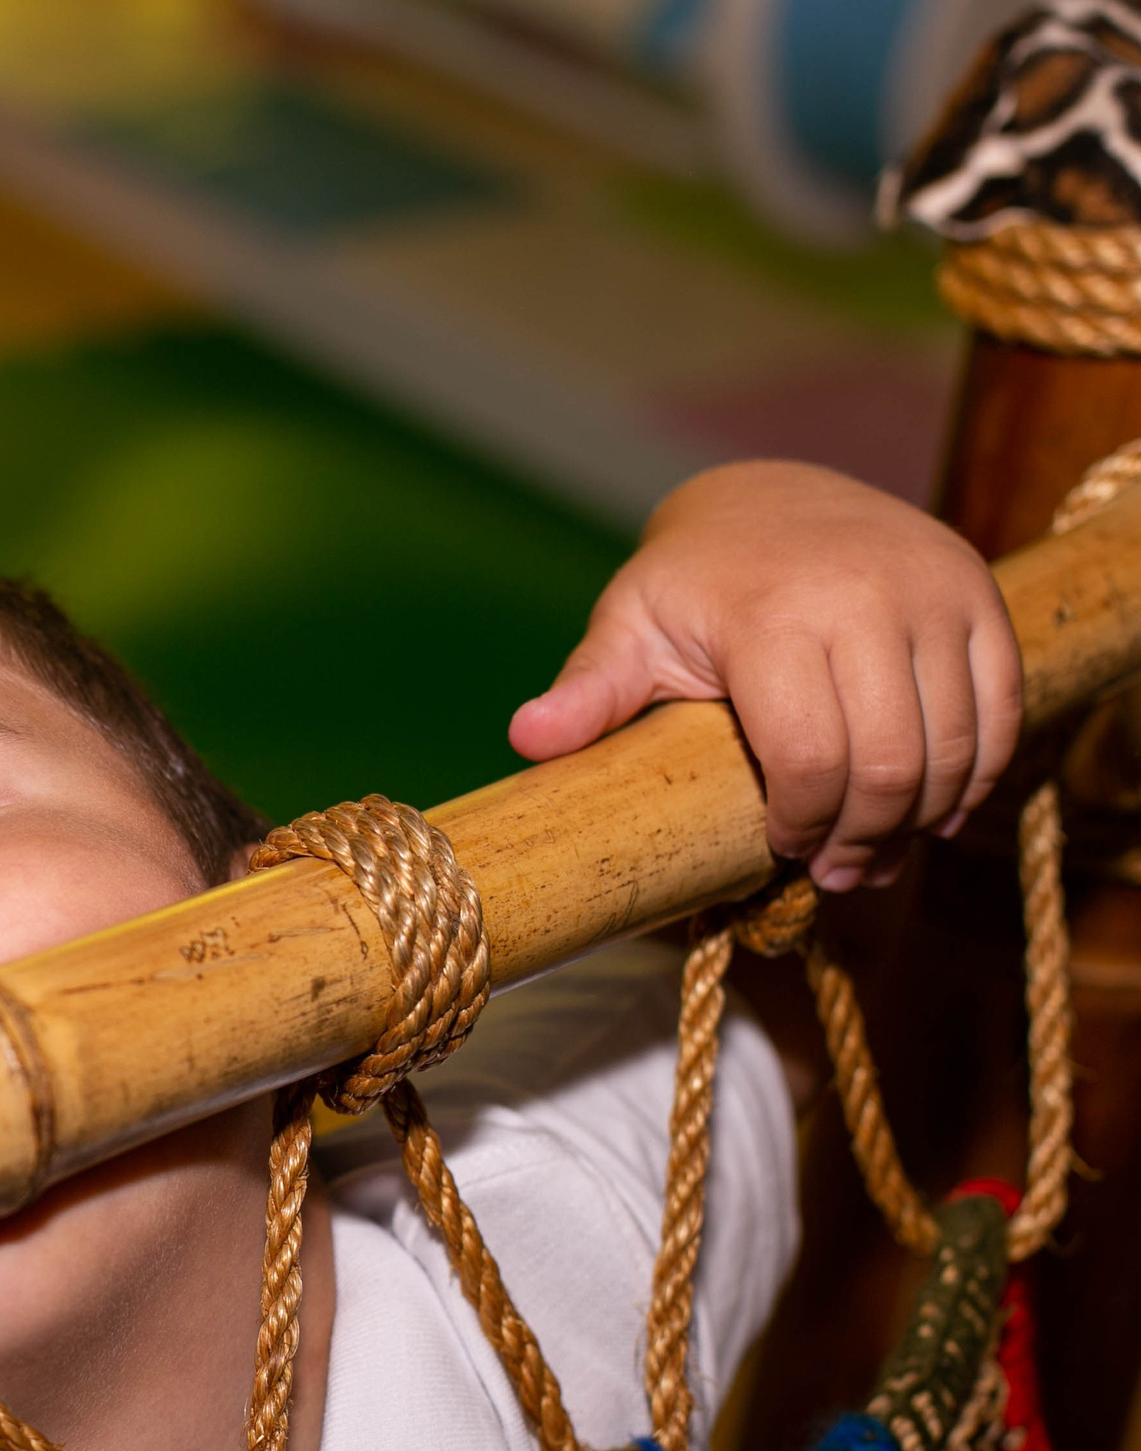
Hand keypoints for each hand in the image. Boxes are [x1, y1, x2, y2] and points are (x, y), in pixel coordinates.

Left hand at [509, 461, 1020, 890]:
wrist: (771, 498)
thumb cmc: (689, 581)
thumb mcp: (629, 626)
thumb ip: (589, 690)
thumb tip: (526, 740)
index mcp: (772, 616)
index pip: (810, 760)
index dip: (802, 825)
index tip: (780, 851)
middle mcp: (865, 597)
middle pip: (889, 765)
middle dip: (863, 838)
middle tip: (834, 873)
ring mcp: (934, 592)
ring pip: (954, 747)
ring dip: (922, 819)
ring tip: (876, 851)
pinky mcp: (979, 593)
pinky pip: (1002, 709)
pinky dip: (977, 774)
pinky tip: (935, 811)